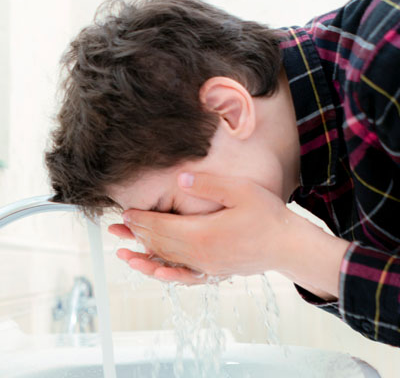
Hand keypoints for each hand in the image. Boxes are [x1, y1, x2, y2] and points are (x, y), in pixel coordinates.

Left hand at [109, 172, 294, 281]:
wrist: (287, 245)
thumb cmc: (267, 215)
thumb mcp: (240, 191)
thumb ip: (209, 185)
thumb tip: (181, 178)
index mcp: (203, 234)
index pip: (162, 227)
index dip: (142, 220)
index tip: (125, 213)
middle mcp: (200, 254)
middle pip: (160, 245)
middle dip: (136, 235)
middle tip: (116, 228)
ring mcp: (206, 267)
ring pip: (167, 262)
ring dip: (143, 257)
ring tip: (123, 254)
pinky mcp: (213, 272)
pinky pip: (183, 276)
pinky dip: (165, 274)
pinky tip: (155, 272)